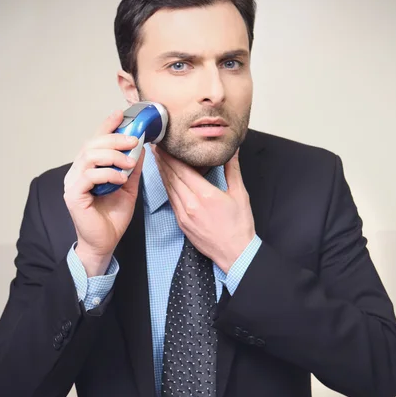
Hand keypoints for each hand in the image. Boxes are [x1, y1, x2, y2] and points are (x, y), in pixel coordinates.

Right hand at [64, 111, 144, 275]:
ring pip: (89, 156)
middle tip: (134, 140)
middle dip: (114, 138)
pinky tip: (120, 179)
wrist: (105, 243)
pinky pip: (89, 176)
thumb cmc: (113, 218)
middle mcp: (77, 173)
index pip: (95, 141)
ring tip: (129, 162)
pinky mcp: (74, 195)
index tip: (120, 114)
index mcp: (87, 168)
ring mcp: (73, 183)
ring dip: (113, 155)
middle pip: (91, 144)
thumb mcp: (129, 188)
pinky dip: (107, 174)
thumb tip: (141, 148)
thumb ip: (132, 169)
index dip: (106, 126)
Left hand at [152, 146, 255, 273]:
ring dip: (162, 172)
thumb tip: (232, 151)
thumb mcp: (240, 194)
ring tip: (157, 159)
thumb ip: (232, 170)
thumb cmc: (239, 226)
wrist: (235, 253)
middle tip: (155, 145)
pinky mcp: (181, 223)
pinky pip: (171, 200)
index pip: (182, 169)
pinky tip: (165, 180)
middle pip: (171, 177)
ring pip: (168, 188)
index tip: (164, 143)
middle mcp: (190, 204)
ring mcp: (184, 214)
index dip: (170, 155)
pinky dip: (166, 187)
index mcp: (205, 195)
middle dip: (162, 160)